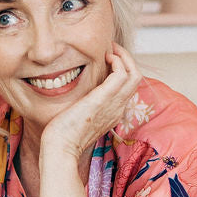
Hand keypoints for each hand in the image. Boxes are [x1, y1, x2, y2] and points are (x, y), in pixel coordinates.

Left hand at [40, 44, 141, 161]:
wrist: (60, 148)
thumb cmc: (62, 136)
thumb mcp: (78, 117)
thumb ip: (83, 105)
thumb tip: (77, 95)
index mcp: (112, 113)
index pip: (127, 88)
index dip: (121, 70)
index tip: (107, 59)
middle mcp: (118, 108)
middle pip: (135, 79)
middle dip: (126, 59)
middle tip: (111, 49)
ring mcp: (114, 104)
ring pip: (134, 74)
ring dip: (124, 57)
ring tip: (110, 49)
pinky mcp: (104, 98)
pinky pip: (122, 74)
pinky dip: (117, 60)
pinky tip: (104, 56)